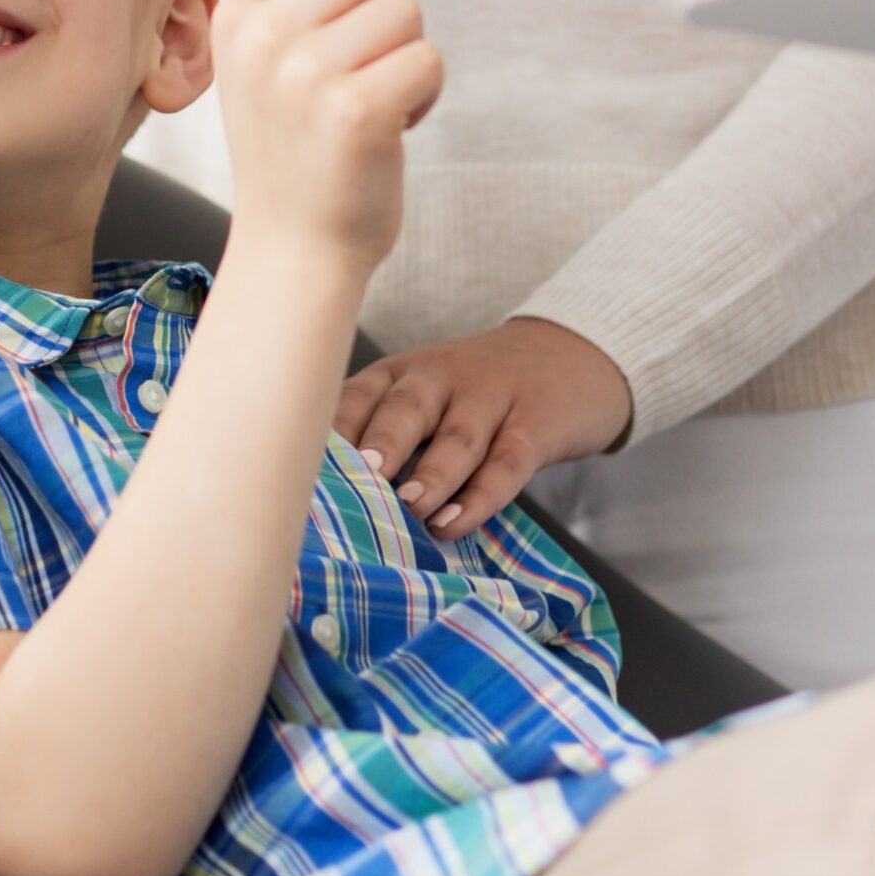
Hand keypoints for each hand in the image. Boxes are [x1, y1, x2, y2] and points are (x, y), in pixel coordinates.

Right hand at [213, 0, 442, 275]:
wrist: (295, 247)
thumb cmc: (291, 145)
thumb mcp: (259, 55)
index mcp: (239, 14)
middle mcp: (265, 38)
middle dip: (386, 3)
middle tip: (365, 59)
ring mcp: (307, 74)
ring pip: (406, 9)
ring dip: (407, 53)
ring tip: (374, 97)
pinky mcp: (357, 112)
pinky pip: (428, 58)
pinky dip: (426, 92)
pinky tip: (393, 125)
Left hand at [335, 319, 631, 542]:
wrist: (573, 355)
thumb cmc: (479, 392)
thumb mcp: (431, 396)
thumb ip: (390, 437)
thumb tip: (333, 507)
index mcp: (404, 372)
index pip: (359, 394)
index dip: (332, 433)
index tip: (301, 471)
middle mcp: (442, 377)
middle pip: (405, 408)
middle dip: (379, 443)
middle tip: (360, 478)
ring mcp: (491, 398)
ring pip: (457, 435)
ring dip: (431, 474)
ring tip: (410, 509)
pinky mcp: (535, 425)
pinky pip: (507, 460)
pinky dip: (481, 494)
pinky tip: (456, 521)